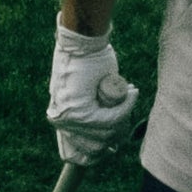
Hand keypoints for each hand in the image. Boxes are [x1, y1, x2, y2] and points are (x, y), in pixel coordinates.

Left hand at [51, 20, 141, 169]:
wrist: (80, 42)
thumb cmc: (86, 61)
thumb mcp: (84, 90)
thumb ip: (89, 107)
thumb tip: (107, 135)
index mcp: (60, 119)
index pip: (82, 148)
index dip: (103, 149)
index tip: (116, 144)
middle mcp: (61, 122)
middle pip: (98, 143)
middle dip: (119, 133)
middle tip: (127, 112)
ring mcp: (69, 119)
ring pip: (107, 132)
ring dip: (124, 117)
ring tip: (130, 96)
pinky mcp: (81, 112)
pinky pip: (110, 119)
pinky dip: (125, 108)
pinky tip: (131, 93)